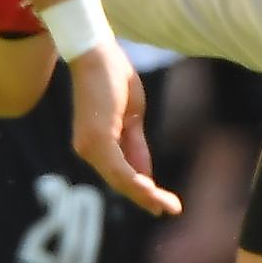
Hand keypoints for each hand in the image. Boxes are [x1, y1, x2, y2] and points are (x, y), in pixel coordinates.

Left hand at [66, 47, 179, 216]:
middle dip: (147, 198)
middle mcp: (88, 149)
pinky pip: (119, 168)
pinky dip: (135, 181)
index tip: (164, 204)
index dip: (143, 191)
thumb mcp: (132, 117)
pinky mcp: (97, 139)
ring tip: (168, 205)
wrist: (97, 53)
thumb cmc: (112, 78)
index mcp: (97, 144)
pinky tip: (151, 190)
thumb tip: (146, 174)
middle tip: (173, 209)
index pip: (121, 174)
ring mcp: (90, 146)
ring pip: (121, 180)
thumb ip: (136, 146)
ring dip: (145, 194)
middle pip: (121, 182)